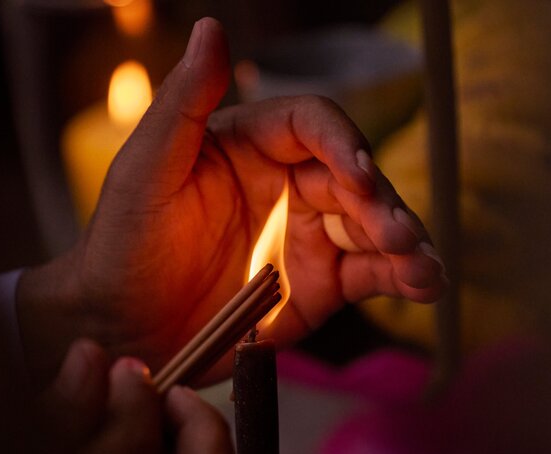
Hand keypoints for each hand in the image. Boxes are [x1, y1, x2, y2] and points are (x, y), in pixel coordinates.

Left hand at [18, 17, 445, 383]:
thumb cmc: (125, 247)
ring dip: (405, 244)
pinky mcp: (321, 285)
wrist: (127, 327)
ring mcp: (309, 237)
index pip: (314, 126)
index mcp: (250, 146)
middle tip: (397, 235)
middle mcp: (287, 185)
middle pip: (354, 179)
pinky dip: (400, 278)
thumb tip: (211, 28)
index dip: (342, 144)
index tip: (358, 176)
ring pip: (372, 227)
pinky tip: (425, 286)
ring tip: (425, 270)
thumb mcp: (144, 172)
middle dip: (381, 206)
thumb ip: (181, 104)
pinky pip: (369, 275)